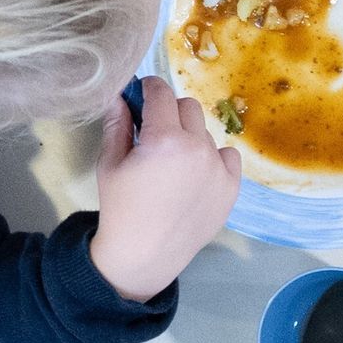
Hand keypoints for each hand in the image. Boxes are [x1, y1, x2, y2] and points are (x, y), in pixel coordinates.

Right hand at [88, 81, 240, 301]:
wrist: (145, 254)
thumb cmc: (121, 209)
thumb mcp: (110, 164)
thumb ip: (117, 124)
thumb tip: (120, 95)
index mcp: (163, 139)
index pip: (161, 93)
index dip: (149, 88)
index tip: (143, 93)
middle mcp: (196, 148)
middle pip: (187, 107)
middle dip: (170, 112)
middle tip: (155, 132)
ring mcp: (218, 168)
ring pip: (206, 131)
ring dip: (190, 136)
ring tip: (173, 163)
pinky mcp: (232, 186)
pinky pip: (228, 155)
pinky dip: (213, 158)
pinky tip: (195, 174)